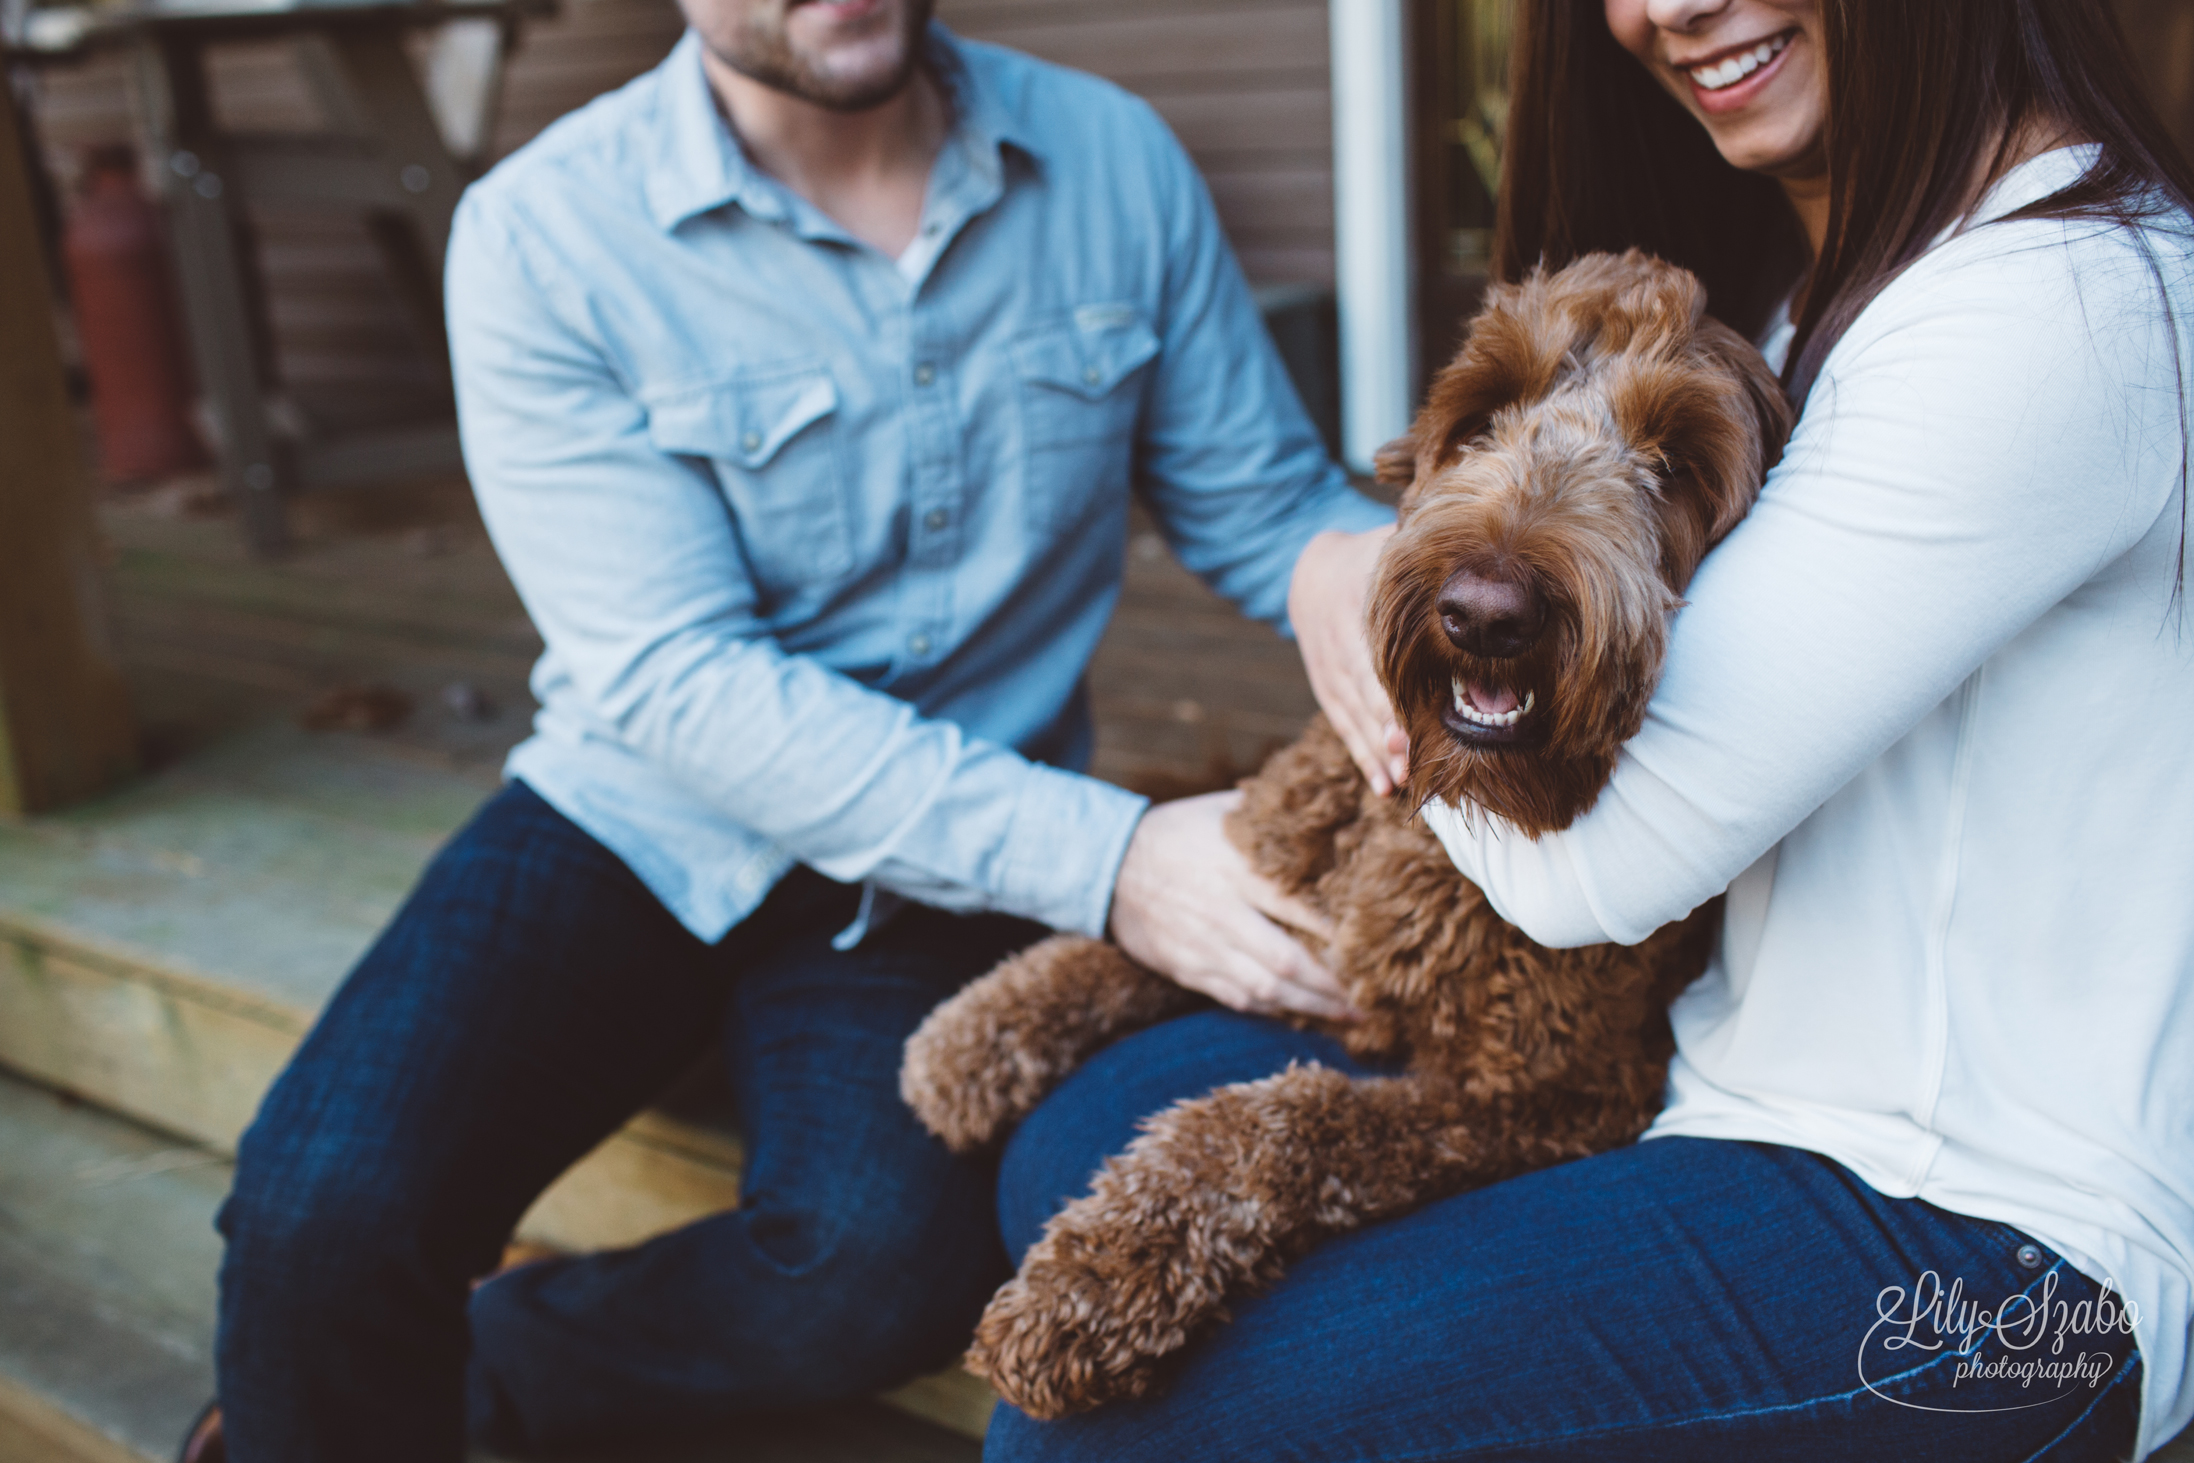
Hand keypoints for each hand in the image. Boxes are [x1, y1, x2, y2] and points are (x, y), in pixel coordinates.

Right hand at [1107, 792, 1356, 1020]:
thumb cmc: (1178, 831)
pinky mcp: (1186, 968)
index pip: (1293, 906)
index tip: (1374, 943)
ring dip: (1310, 1007)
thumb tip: (1331, 808)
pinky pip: (1236, 999)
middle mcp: (1219, 913)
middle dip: (1331, 985)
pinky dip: (1272, 1011)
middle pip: (1285, 961)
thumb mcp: (1222, 812)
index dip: (1335, 931)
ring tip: (1349, 1015)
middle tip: (1372, 997)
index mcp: (1233, 869)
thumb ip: (1271, 819)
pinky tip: (1301, 1014)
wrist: (1108, 866)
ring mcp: (1201, 947)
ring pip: (1264, 989)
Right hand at [1290, 525, 1409, 794]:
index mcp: (1355, 606)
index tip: (1405, 723)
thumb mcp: (1389, 544)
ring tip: (1400, 781)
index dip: (1385, 692)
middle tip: (1408, 759)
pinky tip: (1386, 786)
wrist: (1314, 574)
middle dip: (1383, 728)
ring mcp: (1330, 673)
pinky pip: (1347, 729)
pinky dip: (1365, 759)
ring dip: (1376, 753)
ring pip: (1354, 718)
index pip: (1370, 656)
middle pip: (1362, 693)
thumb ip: (1421, 551)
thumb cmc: (1373, 558)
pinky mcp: (1330, 694)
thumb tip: (1482, 552)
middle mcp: (1338, 644)